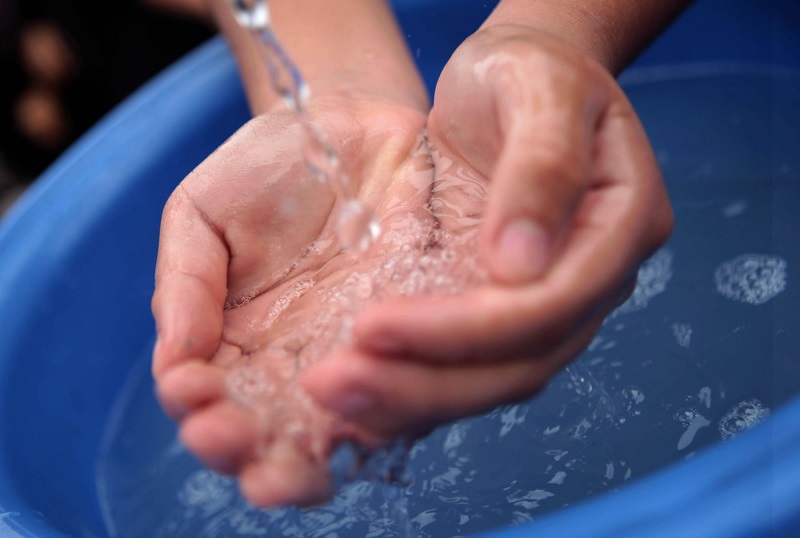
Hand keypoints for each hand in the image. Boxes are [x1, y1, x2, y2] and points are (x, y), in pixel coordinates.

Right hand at [151, 94, 433, 506]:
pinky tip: (359, 419)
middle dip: (253, 459)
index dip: (200, 412)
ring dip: (307, 461)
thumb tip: (173, 362)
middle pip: (275, 438)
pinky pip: (406, 391)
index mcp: (239, 342)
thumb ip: (186, 284)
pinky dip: (384, 414)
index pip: (215, 403)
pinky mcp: (417, 341)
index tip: (189, 392)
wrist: (352, 125)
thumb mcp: (203, 213)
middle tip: (231, 443)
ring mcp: (360, 358)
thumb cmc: (270, 168)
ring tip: (284, 466)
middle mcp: (299, 365)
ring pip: (337, 432)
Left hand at [302, 25, 672, 436]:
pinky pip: (466, 362)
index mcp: (620, 224)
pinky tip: (357, 390)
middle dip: (427, 383)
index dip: (467, 329)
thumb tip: (520, 267)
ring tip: (332, 393)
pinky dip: (413, 383)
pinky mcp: (505, 306)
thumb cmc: (529, 69)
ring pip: (493, 377)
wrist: (513, 77)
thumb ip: (542, 167)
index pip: (551, 305)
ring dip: (412, 396)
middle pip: (522, 362)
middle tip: (336, 384)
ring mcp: (552, 300)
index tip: (376, 325)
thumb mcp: (540, 88)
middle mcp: (593, 277)